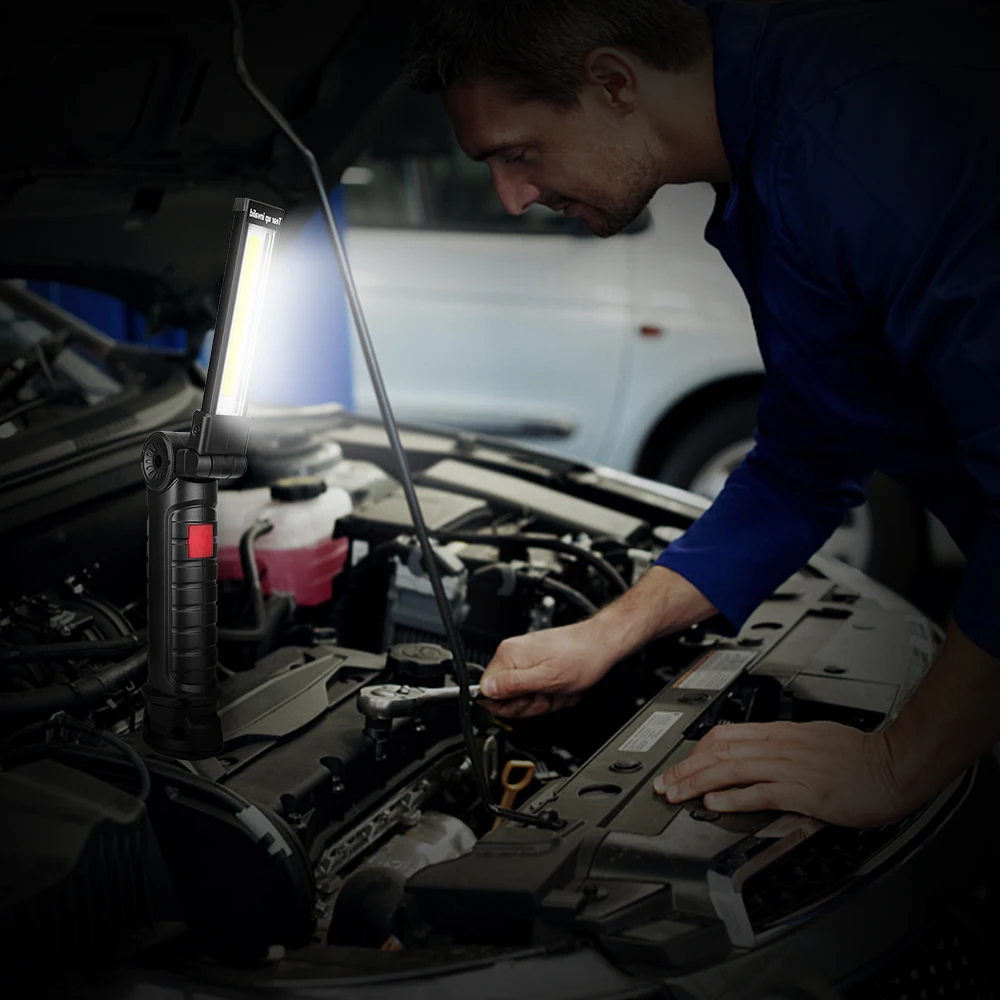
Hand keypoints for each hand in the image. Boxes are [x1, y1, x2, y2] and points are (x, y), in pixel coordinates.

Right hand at [478, 621, 615, 718]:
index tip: (525, 702)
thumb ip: (513, 685)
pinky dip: (549, 694)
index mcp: (509, 655)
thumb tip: (486, 691)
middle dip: (529, 704)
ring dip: (543, 700)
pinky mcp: (536, 664)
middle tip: (546, 695)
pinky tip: (560, 688)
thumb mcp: (546, 678)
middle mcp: (513, 655)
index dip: (506, 704)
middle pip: (505, 696)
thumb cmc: (580, 657)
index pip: (487, 690)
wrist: (600, 646)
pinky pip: (534, 689)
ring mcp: (525, 659)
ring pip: (522, 696)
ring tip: (557, 690)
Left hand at [652, 721, 913, 827]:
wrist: (895, 765)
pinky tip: (713, 804)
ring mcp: (790, 768)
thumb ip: (784, 745)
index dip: (696, 751)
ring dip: (698, 782)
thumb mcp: (814, 738)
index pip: (725, 735)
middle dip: (686, 768)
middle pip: (719, 751)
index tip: (679, 765)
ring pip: (731, 769)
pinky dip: (733, 798)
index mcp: (781, 733)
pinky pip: (760, 792)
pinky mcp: (804, 791)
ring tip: (677, 793)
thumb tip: (759, 752)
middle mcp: (780, 746)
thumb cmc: (860, 755)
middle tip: (664, 783)